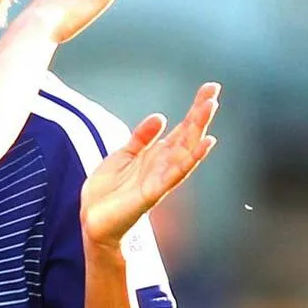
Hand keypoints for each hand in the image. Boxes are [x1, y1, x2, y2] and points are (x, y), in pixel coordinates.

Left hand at [80, 82, 220, 247]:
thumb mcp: (124, 155)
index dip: (195, 108)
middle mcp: (163, 165)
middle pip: (187, 136)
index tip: (210, 88)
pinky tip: (203, 145)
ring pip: (185, 150)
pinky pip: (174, 174)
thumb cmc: (110, 190)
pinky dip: (189, 159)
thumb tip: (161, 116)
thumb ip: (142, 138)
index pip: (182, 128)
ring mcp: (160, 178)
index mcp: (157, 155)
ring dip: (198, 130)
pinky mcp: (151, 193)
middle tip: (214, 92)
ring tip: (210, 109)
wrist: (93, 219)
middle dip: (200, 114)